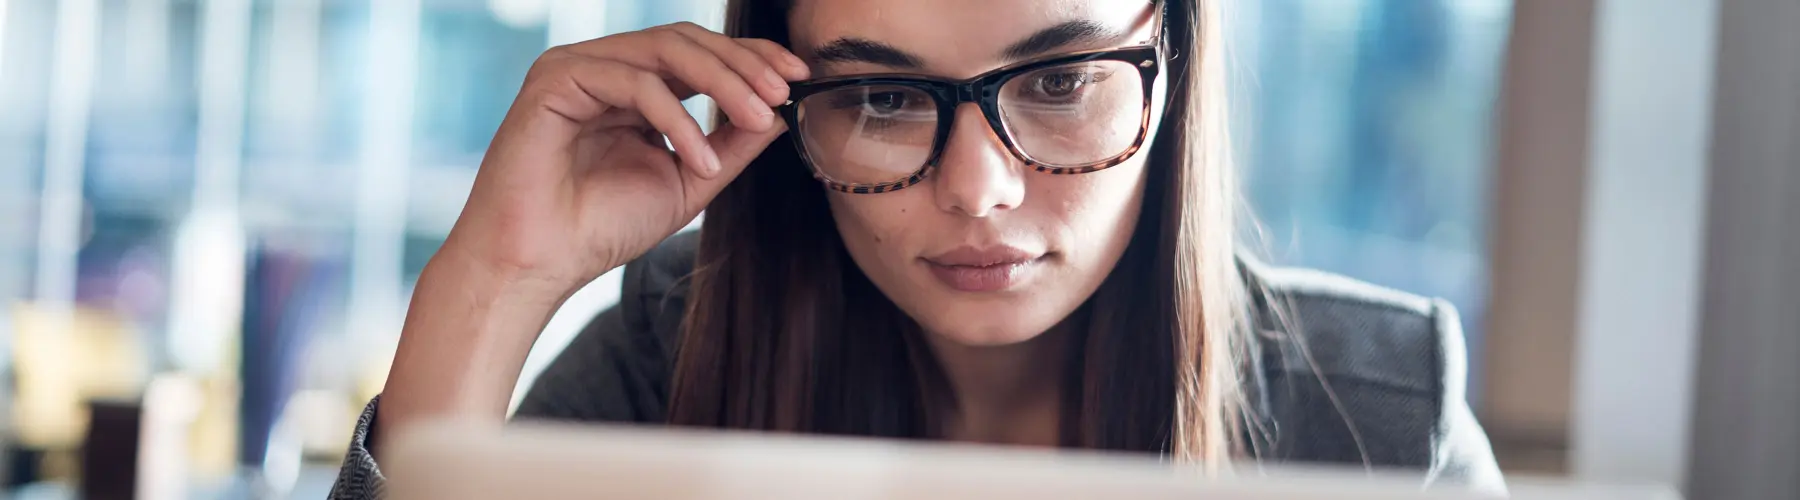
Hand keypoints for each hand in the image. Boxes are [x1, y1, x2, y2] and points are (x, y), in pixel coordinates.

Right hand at [376, 22, 808, 436]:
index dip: (751, 59)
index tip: (798, 77)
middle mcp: (604, 68)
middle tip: (782, 92)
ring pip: (664, 51)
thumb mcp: (688, 182)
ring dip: (720, 82)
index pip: (699, 54)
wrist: (538, 263)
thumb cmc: (601, 227)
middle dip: (742, 63)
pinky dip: (676, 118)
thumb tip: (779, 113)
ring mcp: (577, 68)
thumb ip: (731, 146)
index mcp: (633, 87)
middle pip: (686, 41)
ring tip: (756, 118)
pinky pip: (632, 82)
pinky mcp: (554, 80)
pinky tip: (699, 158)